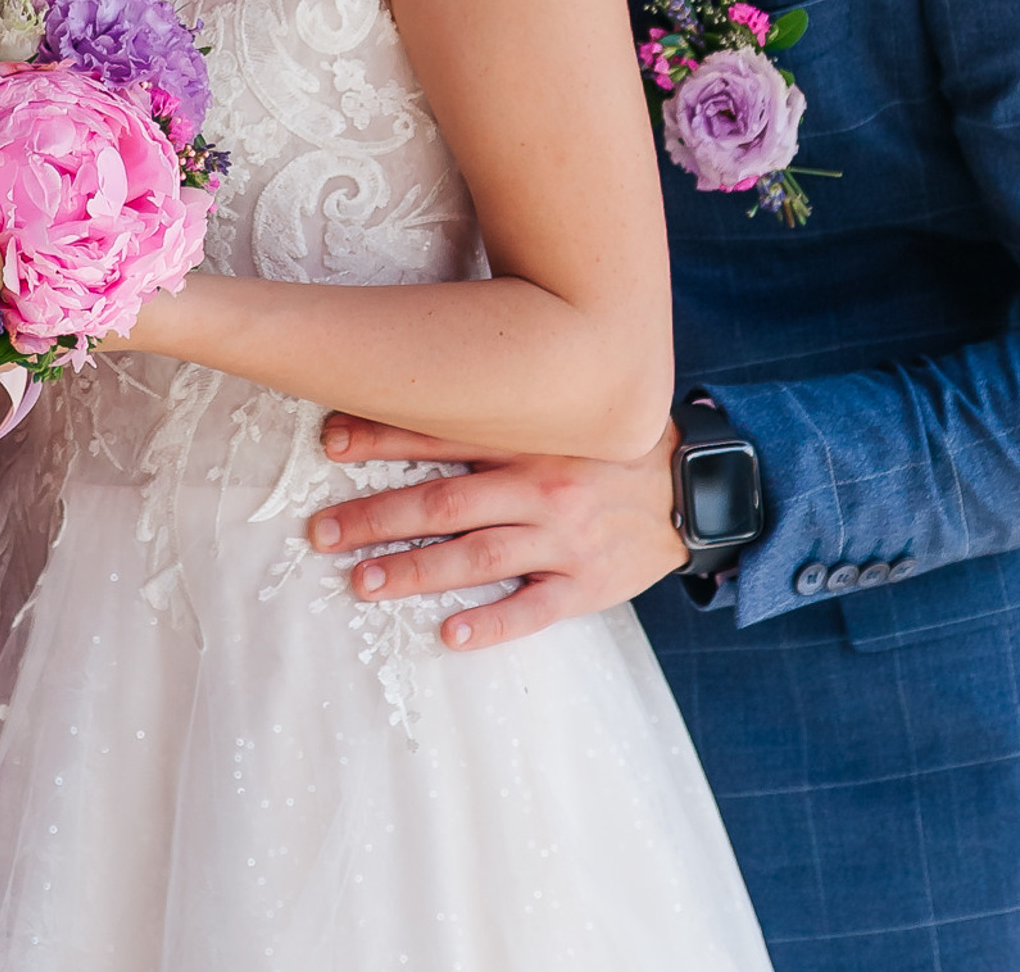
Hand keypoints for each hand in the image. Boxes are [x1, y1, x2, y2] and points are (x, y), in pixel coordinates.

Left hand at [309, 414, 685, 650]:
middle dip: (377, 514)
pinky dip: (491, 622)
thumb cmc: (613, 448)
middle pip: (444, 499)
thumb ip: (504, 409)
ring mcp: (564, 537)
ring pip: (477, 555)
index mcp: (528, 436)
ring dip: (415, 569)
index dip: (383, 436)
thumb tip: (428, 387)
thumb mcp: (562, 413)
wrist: (698, 488)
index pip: (442, 431)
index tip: (329, 441)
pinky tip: (449, 633)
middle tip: (321, 532)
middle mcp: (539, 485)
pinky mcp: (588, 584)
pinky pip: (534, 608)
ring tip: (362, 582)